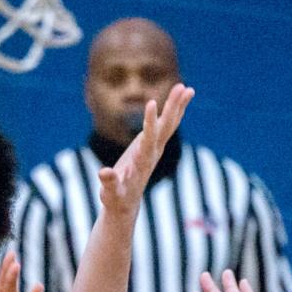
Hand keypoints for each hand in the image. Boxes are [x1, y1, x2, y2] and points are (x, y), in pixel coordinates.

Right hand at [96, 83, 194, 224]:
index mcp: (142, 162)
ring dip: (178, 106)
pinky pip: (165, 127)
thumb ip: (109, 183)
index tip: (151, 102)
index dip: (150, 122)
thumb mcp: (110, 193)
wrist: (126, 205)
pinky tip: (179, 101)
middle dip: (173, 108)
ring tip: (187, 88)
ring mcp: (154, 149)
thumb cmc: (116, 198)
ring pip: (169, 125)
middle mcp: (152, 153)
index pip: (149, 138)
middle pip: (166, 127)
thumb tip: (104, 173)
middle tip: (182, 87)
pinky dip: (173, 113)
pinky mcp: (152, 146)